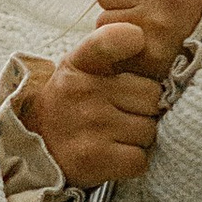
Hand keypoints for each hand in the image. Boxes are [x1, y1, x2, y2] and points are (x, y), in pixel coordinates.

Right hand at [19, 19, 163, 186]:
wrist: (37, 147)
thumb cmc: (74, 105)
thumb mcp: (83, 69)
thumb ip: (116, 54)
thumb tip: (163, 62)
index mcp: (80, 64)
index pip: (111, 40)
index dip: (130, 39)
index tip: (137, 40)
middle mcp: (82, 90)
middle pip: (152, 96)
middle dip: (145, 109)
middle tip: (121, 114)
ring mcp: (89, 124)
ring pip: (149, 130)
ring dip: (139, 139)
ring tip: (115, 137)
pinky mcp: (93, 158)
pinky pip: (139, 160)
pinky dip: (132, 163)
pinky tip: (114, 156)